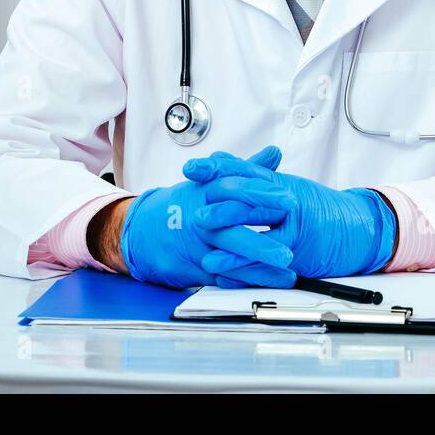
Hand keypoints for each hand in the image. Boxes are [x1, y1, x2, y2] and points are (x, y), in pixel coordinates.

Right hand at [119, 147, 295, 288]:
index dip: (263, 194)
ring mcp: (198, 247)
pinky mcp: (196, 269)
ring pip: (230, 259)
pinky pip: (225, 277)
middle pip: (231, 229)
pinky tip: (273, 280)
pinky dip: (249, 280)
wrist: (144, 231)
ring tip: (288, 269)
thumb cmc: (186, 204)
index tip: (289, 199)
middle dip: (261, 241)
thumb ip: (246, 168)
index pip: (235, 189)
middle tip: (288, 249)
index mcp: (206, 193)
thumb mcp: (211, 180)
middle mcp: (201, 220)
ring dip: (260, 266)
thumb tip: (274, 153)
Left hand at [186, 148, 396, 280]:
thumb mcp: (284, 187)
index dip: (216, 168)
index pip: (244, 169)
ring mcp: (293, 223)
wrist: (359, 227)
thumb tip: (220, 160)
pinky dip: (244, 266)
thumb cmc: (318, 210)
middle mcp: (284, 197)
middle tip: (195, 212)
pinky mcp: (299, 248)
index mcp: (278, 182)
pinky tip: (226, 271)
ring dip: (228, 236)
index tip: (191, 168)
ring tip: (203, 243)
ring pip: (257, 225)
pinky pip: (268, 256)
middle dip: (218, 202)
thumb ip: (253, 175)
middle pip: (248, 194)